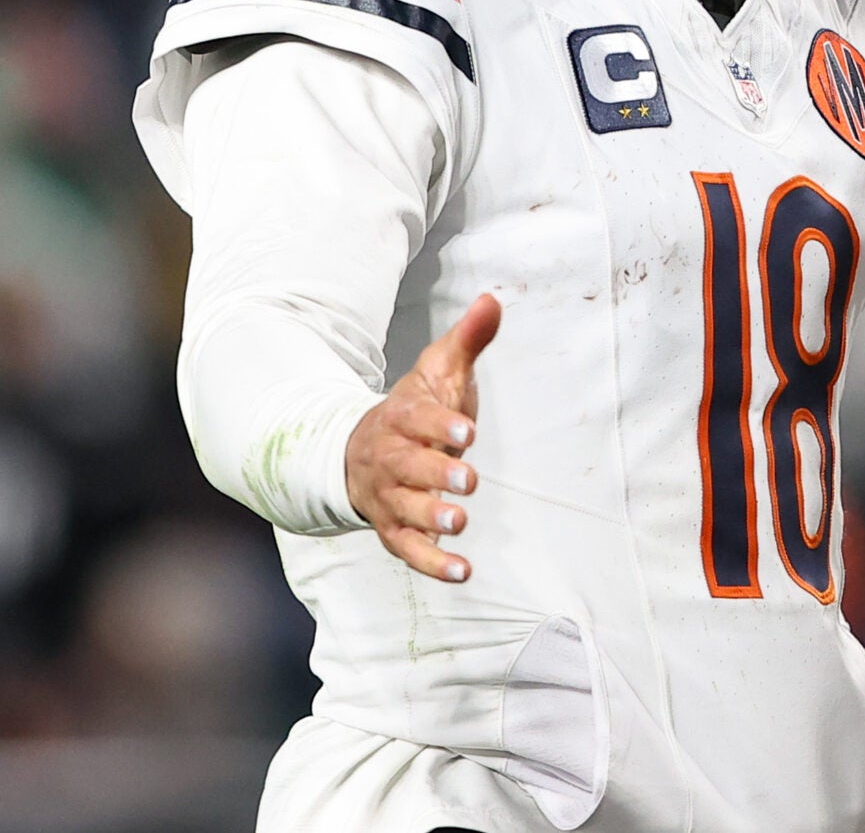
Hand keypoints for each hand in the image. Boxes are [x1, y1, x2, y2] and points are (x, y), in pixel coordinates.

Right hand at [344, 294, 499, 581]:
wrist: (363, 450)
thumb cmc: (416, 409)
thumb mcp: (438, 370)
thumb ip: (468, 340)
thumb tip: (492, 300)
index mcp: (401, 416)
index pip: (416, 418)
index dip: (439, 424)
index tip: (467, 430)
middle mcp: (390, 458)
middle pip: (407, 468)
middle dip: (435, 475)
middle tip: (468, 480)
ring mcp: (388, 496)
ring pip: (404, 509)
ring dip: (430, 519)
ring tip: (460, 523)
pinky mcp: (394, 528)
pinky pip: (408, 549)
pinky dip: (432, 563)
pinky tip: (462, 572)